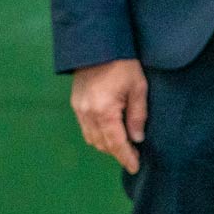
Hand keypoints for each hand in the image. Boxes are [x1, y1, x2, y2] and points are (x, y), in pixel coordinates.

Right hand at [70, 58, 148, 172]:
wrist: (97, 46)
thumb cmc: (123, 64)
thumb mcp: (138, 87)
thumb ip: (138, 115)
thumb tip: (137, 138)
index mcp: (104, 112)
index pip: (116, 143)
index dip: (125, 157)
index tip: (135, 167)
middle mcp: (87, 115)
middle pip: (102, 144)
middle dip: (117, 152)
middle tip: (133, 155)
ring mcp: (78, 110)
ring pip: (91, 138)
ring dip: (106, 144)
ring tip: (123, 145)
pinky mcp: (75, 104)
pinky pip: (85, 128)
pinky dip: (97, 134)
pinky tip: (109, 131)